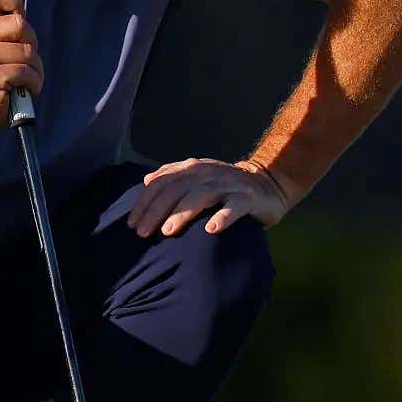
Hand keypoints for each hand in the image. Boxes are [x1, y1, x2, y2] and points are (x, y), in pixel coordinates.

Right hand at [0, 0, 40, 143]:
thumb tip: (21, 9)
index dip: (14, 3)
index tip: (19, 18)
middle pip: (21, 24)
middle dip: (31, 45)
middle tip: (22, 61)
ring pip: (28, 51)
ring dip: (35, 69)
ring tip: (23, 79)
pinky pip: (28, 72)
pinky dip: (33, 83)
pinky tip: (23, 89)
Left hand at [127, 158, 291, 236]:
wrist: (268, 184)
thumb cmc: (225, 187)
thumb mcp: (198, 178)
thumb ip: (173, 177)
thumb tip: (147, 181)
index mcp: (194, 168)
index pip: (163, 182)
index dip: (145, 202)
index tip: (132, 224)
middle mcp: (209, 173)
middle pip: (178, 189)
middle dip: (157, 210)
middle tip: (144, 233)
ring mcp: (230, 185)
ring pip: (202, 195)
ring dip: (183, 213)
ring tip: (168, 231)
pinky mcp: (249, 198)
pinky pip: (235, 207)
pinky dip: (223, 216)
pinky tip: (211, 229)